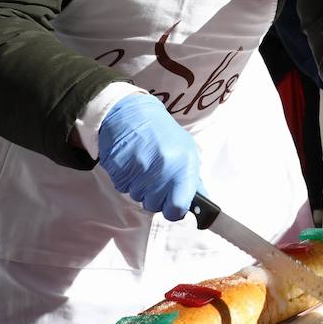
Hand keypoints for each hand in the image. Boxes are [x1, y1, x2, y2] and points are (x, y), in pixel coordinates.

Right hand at [97, 93, 200, 220]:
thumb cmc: (162, 133)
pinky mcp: (119, 167)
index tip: (171, 204)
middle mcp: (162, 169)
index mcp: (184, 165)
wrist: (132, 113)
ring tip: (143, 164)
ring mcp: (139, 168)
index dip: (174, 210)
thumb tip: (202, 204)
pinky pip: (122, 187)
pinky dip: (126, 179)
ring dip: (139, 186)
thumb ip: (193, 180)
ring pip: (137, 197)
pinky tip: (131, 161)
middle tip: (155, 176)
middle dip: (154, 195)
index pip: (178, 208)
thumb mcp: (187, 151)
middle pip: (154, 205)